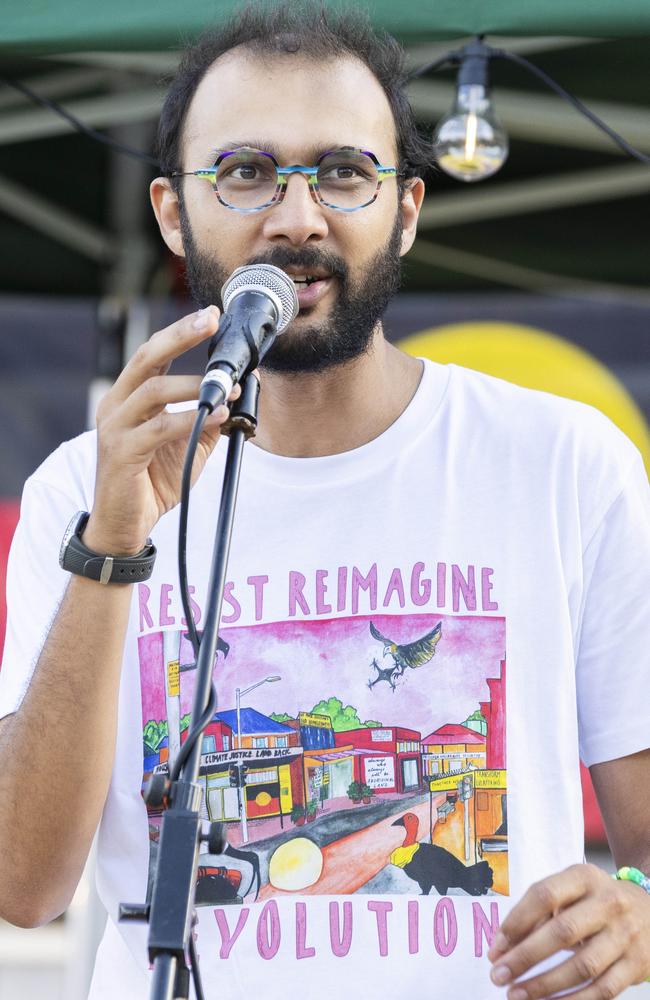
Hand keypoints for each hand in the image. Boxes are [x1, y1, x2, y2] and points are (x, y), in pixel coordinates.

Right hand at [85, 305, 238, 554]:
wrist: (125, 525)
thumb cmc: (153, 481)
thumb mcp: (189, 443)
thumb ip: (211, 415)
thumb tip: (242, 388)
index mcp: (129, 397)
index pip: (153, 354)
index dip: (180, 332)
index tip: (210, 315)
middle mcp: (116, 404)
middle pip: (147, 358)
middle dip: (180, 336)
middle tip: (210, 321)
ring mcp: (115, 427)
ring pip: (154, 391)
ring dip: (196, 385)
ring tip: (228, 385)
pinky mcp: (121, 453)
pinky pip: (160, 428)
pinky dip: (192, 419)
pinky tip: (218, 415)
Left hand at [488, 863, 649, 998]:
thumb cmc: (596, 900)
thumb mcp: (573, 890)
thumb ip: (541, 911)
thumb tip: (504, 947)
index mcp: (585, 877)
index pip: (544, 895)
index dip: (516, 921)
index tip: (496, 947)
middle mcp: (609, 902)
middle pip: (562, 932)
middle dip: (525, 957)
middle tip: (498, 975)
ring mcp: (625, 935)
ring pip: (582, 967)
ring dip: (544, 985)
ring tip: (516, 994)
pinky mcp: (637, 964)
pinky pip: (602, 990)